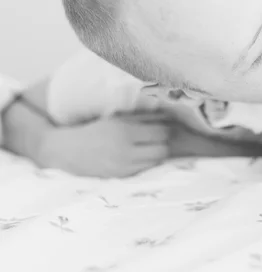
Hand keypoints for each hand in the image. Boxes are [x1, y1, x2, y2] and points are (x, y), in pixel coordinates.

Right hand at [36, 112, 172, 177]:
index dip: (164, 130)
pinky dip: (145, 163)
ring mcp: (123, 166)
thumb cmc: (93, 131)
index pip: (160, 133)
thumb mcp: (116, 119)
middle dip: (163, 144)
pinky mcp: (120, 177)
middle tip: (157, 140)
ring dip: (155, 154)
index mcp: (124, 131)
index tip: (162, 127)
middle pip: (162, 150)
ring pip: (155, 162)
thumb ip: (140, 118)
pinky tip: (137, 157)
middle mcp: (125, 150)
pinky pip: (143, 170)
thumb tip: (164, 116)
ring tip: (147, 148)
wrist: (66, 151)